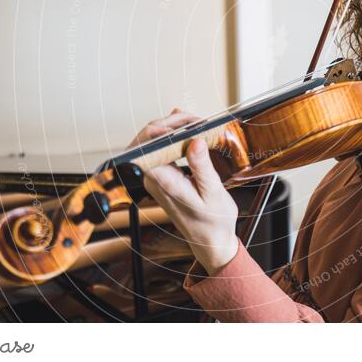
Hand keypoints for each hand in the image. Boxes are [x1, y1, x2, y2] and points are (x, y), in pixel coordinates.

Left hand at [130, 109, 239, 275]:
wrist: (210, 240)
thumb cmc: (213, 222)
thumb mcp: (214, 193)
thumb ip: (202, 167)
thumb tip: (195, 141)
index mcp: (161, 181)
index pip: (147, 145)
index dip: (163, 128)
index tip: (189, 124)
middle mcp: (153, 178)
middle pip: (148, 138)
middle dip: (171, 122)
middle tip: (197, 121)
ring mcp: (156, 175)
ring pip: (154, 140)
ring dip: (173, 127)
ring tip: (198, 124)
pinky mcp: (162, 174)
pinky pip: (161, 147)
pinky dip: (175, 135)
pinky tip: (190, 129)